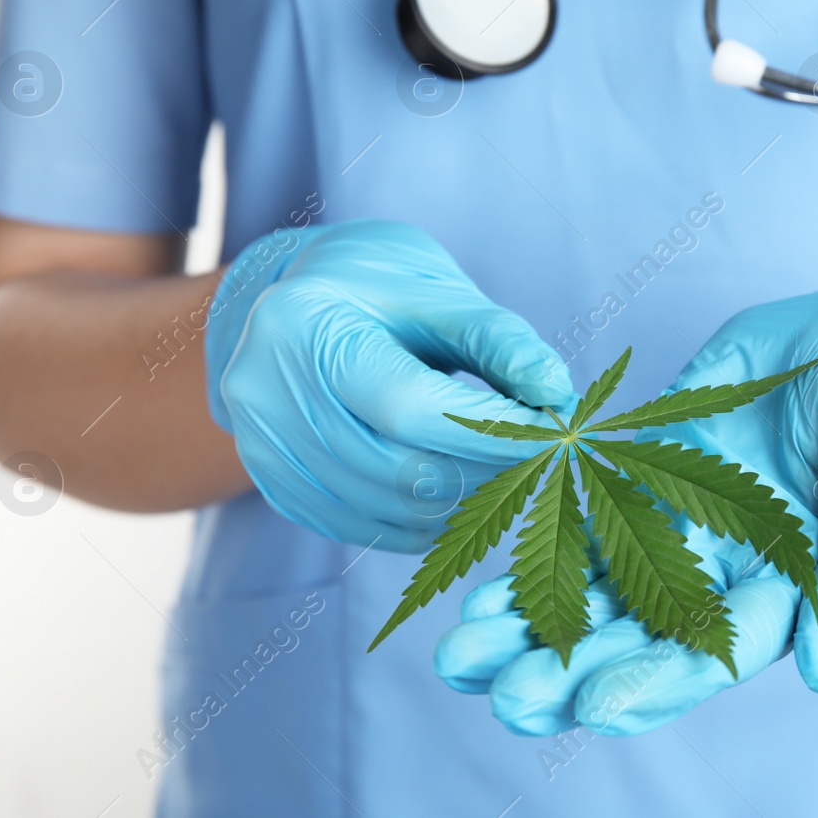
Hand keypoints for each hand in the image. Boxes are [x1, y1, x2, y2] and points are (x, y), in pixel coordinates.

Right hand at [206, 220, 575, 551]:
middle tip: (537, 459)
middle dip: (482, 470)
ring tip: (504, 473)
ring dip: (460, 503)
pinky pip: (360, 527)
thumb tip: (558, 395)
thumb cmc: (378, 290)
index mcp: (306, 322)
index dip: (487, 431)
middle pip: (395, 466)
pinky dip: (420, 522)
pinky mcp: (272, 482)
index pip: (407, 404)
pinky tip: (456, 494)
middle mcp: (264, 388)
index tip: (551, 434)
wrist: (292, 301)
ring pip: (383, 507)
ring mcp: (260, 443)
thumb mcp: (438, 294)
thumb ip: (499, 342)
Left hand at [433, 277, 817, 734]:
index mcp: (785, 591)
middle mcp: (725, 573)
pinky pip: (583, 522)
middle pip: (641, 638)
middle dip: (572, 671)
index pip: (713, 655)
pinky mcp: (648, 475)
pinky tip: (478, 592)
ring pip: (598, 591)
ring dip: (534, 627)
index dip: (653, 681)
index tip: (589, 707)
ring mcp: (683, 526)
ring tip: (463, 661)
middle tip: (504, 699)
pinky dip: (534, 555)